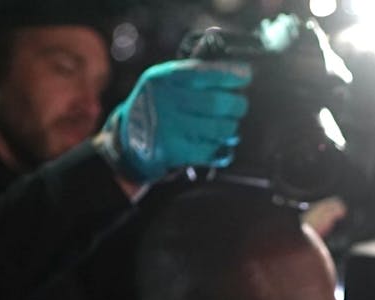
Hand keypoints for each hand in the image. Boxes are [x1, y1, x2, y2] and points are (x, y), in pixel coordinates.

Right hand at [97, 59, 250, 184]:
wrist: (128, 140)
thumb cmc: (156, 106)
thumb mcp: (163, 82)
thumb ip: (190, 75)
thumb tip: (233, 73)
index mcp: (165, 78)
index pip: (204, 73)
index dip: (230, 74)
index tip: (245, 75)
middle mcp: (167, 101)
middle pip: (216, 103)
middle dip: (237, 104)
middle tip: (240, 105)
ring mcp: (171, 127)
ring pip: (218, 128)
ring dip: (232, 128)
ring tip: (230, 126)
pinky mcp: (175, 151)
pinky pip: (212, 150)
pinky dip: (224, 149)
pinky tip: (224, 145)